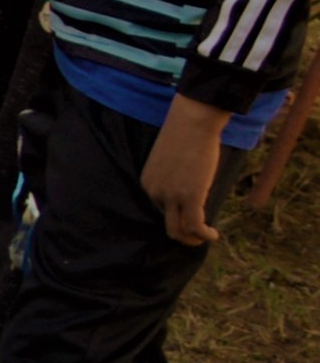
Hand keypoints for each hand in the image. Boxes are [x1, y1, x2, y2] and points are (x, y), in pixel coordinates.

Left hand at [145, 96, 226, 247]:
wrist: (192, 122)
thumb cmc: (186, 135)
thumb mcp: (172, 160)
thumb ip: (175, 177)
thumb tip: (191, 188)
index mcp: (147, 183)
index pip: (161, 208)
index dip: (179, 213)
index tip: (194, 213)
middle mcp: (154, 192)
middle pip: (167, 223)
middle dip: (182, 233)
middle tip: (198, 235)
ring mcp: (170, 196)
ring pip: (178, 230)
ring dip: (192, 240)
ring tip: (205, 239)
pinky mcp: (189, 196)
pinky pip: (195, 226)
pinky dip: (204, 235)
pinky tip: (214, 235)